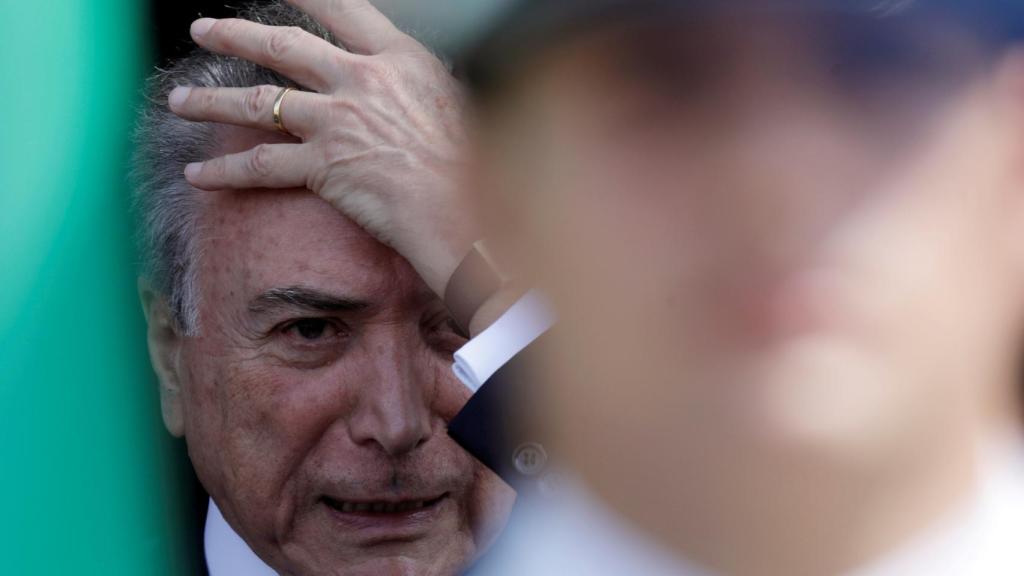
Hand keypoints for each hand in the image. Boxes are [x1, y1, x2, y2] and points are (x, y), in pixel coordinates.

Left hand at [168, 0, 476, 297]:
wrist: (462, 207)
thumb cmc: (473, 165)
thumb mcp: (452, 104)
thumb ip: (414, 89)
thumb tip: (403, 94)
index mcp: (398, 59)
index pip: (341, 10)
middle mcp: (359, 81)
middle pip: (283, 46)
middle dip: (234, 35)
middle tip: (203, 31)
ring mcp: (336, 121)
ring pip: (259, 102)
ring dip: (212, 101)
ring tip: (179, 101)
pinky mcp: (321, 166)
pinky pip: (260, 167)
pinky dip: (224, 172)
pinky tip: (198, 174)